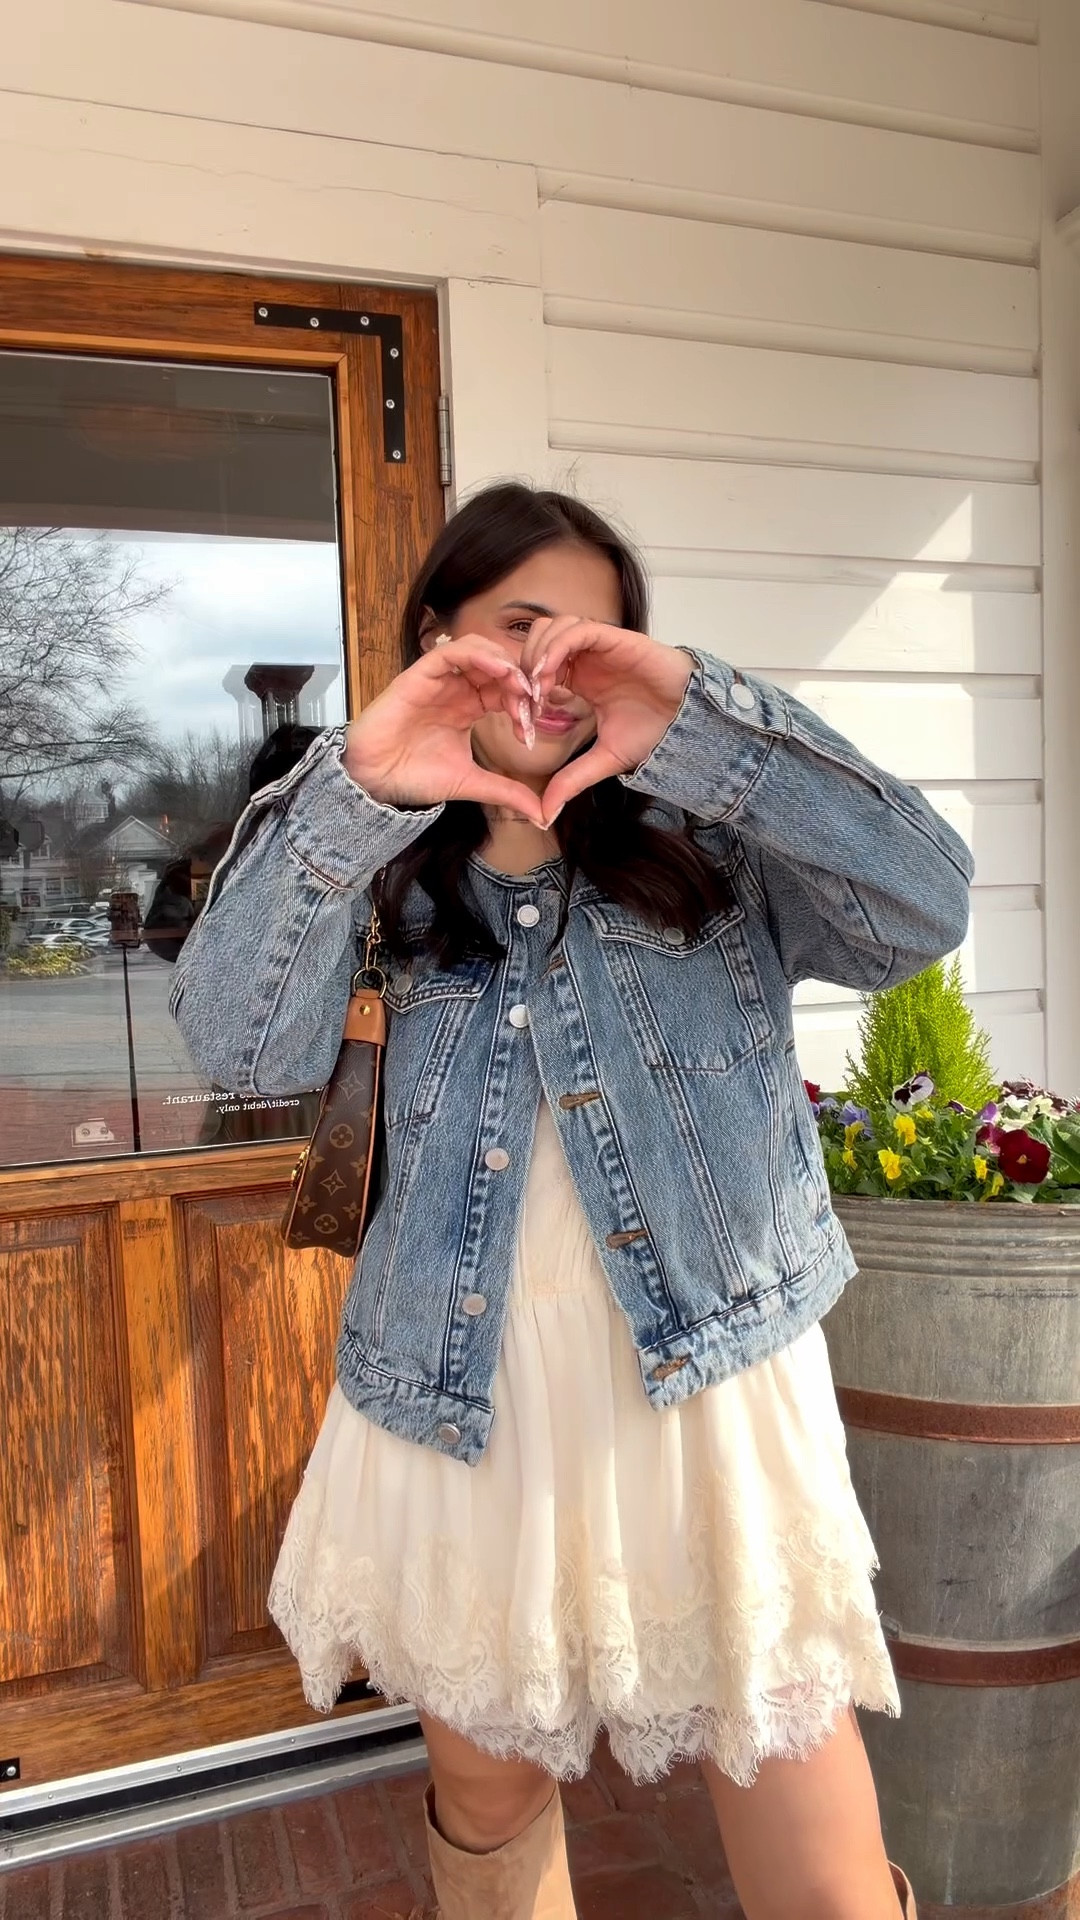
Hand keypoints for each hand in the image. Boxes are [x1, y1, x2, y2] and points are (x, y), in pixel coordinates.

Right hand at [343, 637, 545, 825]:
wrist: (376, 781)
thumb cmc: (415, 776)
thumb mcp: (472, 783)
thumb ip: (507, 792)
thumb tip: (542, 816)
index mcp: (469, 707)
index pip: (505, 691)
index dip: (524, 702)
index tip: (532, 727)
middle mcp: (456, 688)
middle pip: (497, 666)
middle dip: (519, 679)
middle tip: (533, 701)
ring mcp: (439, 679)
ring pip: (478, 649)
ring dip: (503, 662)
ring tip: (519, 685)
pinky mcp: (420, 674)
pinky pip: (452, 651)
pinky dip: (478, 654)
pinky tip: (498, 670)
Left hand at [521, 618, 692, 821]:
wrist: (688, 722)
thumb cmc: (654, 733)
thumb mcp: (604, 759)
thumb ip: (572, 780)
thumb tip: (546, 814)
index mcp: (580, 677)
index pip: (538, 666)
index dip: (524, 689)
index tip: (524, 720)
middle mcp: (586, 657)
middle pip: (537, 639)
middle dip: (524, 667)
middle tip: (525, 701)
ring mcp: (599, 645)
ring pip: (552, 628)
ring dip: (537, 655)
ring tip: (538, 690)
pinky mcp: (614, 637)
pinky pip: (576, 630)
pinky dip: (556, 648)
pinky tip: (550, 676)